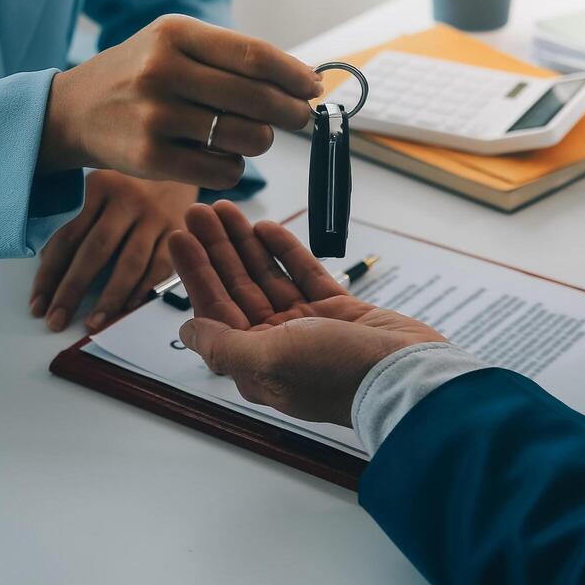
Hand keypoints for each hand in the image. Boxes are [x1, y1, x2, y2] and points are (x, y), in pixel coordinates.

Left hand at [30, 172, 197, 332]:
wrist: (178, 160)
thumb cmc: (126, 184)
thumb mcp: (97, 188)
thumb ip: (72, 218)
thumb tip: (46, 264)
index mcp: (98, 186)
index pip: (67, 236)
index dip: (49, 274)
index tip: (37, 304)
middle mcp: (127, 198)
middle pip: (95, 252)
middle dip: (72, 291)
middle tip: (55, 321)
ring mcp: (156, 215)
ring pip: (129, 264)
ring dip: (108, 299)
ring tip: (91, 324)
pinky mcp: (178, 230)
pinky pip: (159, 267)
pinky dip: (142, 290)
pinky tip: (125, 309)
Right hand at [38, 15, 322, 188]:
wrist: (73, 111)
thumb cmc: (140, 76)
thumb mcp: (174, 45)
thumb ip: (230, 57)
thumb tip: (301, 81)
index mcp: (176, 34)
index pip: (255, 56)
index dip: (293, 75)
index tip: (312, 87)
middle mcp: (164, 71)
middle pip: (258, 99)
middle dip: (291, 112)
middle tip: (299, 118)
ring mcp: (156, 116)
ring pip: (247, 138)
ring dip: (261, 141)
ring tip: (251, 136)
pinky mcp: (151, 158)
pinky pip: (223, 170)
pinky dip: (233, 167)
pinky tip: (220, 156)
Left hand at [168, 201, 445, 425]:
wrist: (405, 376)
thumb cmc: (338, 374)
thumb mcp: (268, 361)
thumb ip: (223, 345)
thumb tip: (187, 331)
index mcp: (256, 364)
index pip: (215, 312)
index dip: (196, 273)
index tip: (179, 237)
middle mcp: (278, 346)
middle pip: (237, 289)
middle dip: (216, 249)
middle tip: (199, 210)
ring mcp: (309, 327)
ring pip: (267, 277)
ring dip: (244, 243)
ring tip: (226, 209)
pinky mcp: (338, 311)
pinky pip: (304, 274)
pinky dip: (284, 251)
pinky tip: (265, 228)